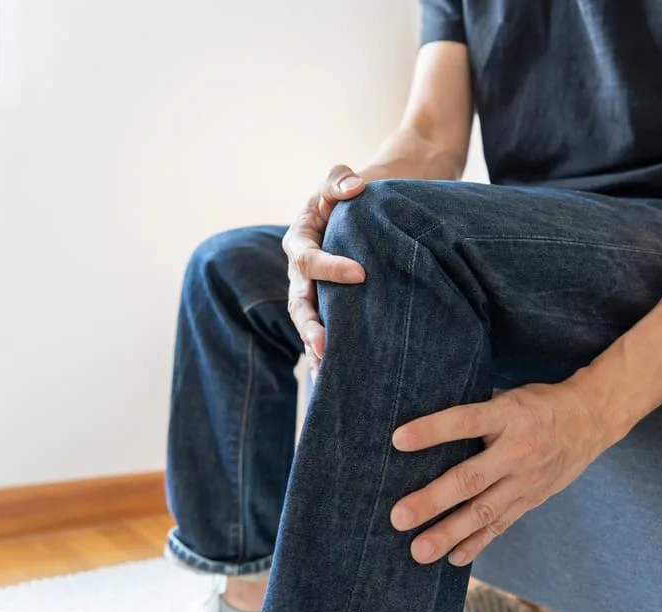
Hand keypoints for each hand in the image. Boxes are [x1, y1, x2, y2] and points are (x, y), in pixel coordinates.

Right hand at [282, 165, 367, 372]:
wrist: (363, 213)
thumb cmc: (350, 196)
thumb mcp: (341, 181)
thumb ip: (340, 180)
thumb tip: (353, 187)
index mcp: (299, 241)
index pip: (308, 258)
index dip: (330, 267)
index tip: (361, 273)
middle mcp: (299, 275)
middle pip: (298, 303)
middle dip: (310, 325)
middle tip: (325, 343)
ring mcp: (311, 296)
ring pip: (307, 326)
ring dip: (314, 349)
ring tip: (326, 373)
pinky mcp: (326, 311)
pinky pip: (321, 337)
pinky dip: (325, 359)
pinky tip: (332, 382)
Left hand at [389, 376, 624, 565]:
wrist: (590, 419)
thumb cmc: (538, 405)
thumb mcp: (508, 398)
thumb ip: (477, 415)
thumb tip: (426, 430)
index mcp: (507, 416)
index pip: (465, 422)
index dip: (432, 431)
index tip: (397, 440)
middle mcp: (517, 451)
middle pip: (471, 478)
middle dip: (433, 500)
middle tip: (399, 517)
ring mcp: (526, 480)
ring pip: (484, 511)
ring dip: (449, 533)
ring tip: (419, 551)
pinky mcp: (532, 499)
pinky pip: (502, 525)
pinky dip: (477, 543)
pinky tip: (453, 558)